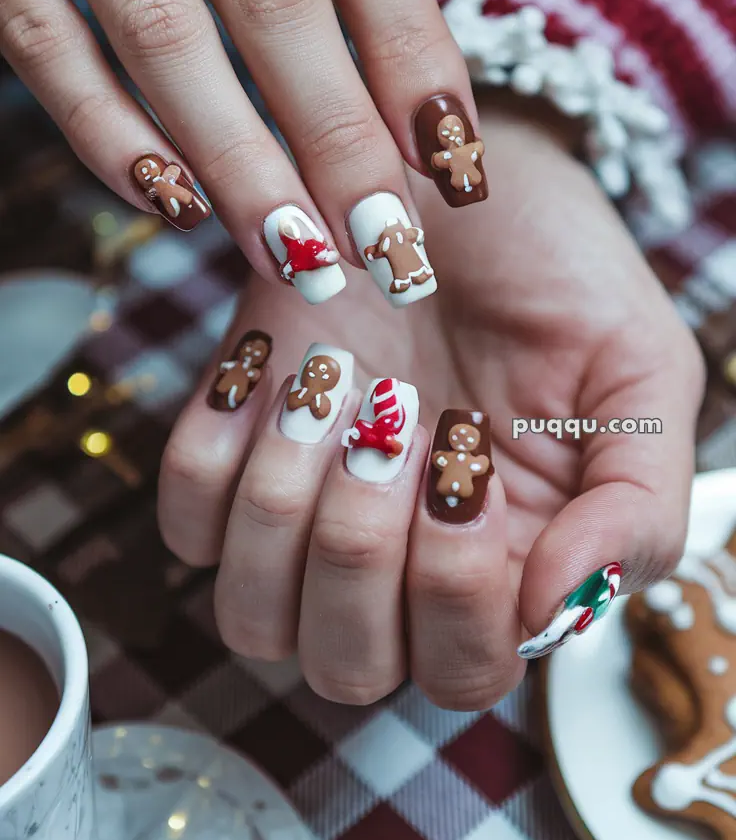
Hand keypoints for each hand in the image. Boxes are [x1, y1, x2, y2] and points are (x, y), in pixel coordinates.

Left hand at [158, 105, 703, 706]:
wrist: (459, 170)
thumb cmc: (560, 267)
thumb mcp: (642, 371)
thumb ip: (636, 507)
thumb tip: (561, 610)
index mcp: (508, 565)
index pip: (465, 669)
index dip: (454, 588)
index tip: (468, 446)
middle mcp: (400, 565)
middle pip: (346, 666)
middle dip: (358, 550)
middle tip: (393, 414)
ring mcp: (309, 518)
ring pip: (251, 618)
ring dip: (283, 504)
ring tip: (333, 380)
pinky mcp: (235, 456)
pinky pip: (184, 524)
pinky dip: (215, 450)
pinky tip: (273, 364)